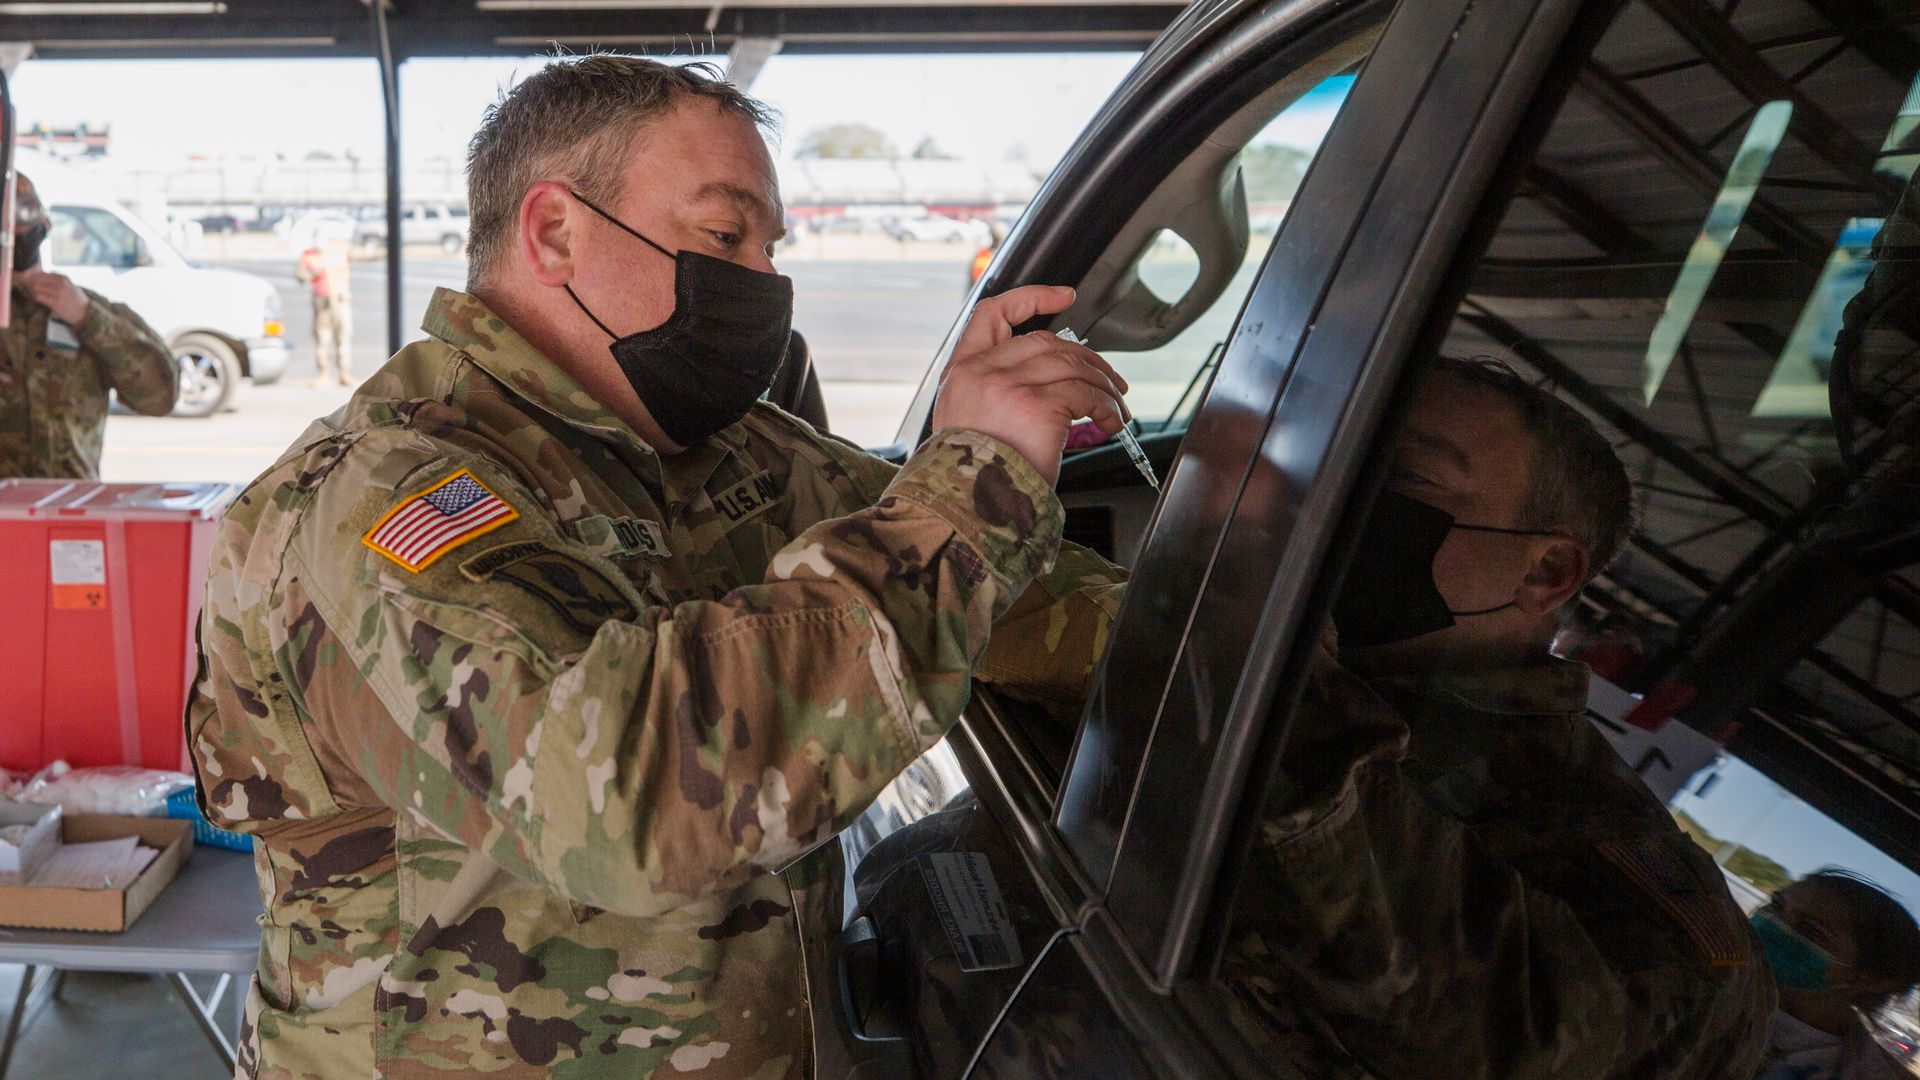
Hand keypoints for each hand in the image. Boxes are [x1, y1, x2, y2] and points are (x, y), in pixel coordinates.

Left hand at [18, 269, 90, 325]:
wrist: (84, 313)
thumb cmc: (76, 299)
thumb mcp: (70, 285)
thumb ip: (58, 280)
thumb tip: (42, 275)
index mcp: (64, 278)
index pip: (43, 273)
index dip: (36, 277)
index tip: (35, 282)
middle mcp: (61, 284)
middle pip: (38, 279)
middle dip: (33, 283)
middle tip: (32, 289)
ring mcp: (58, 293)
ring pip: (36, 287)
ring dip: (34, 291)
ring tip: (36, 294)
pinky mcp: (55, 303)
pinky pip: (39, 297)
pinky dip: (36, 297)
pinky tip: (40, 300)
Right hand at [931, 285, 1128, 485]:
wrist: (968, 507)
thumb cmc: (973, 475)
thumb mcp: (966, 422)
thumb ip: (993, 392)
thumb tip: (1048, 381)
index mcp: (962, 372)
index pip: (992, 313)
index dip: (1031, 297)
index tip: (1062, 296)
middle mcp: (982, 372)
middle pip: (1046, 341)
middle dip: (1086, 357)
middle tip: (1109, 380)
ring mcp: (1008, 385)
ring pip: (1071, 364)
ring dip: (1103, 384)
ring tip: (1115, 406)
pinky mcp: (1037, 405)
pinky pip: (1085, 394)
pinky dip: (1106, 406)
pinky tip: (1110, 421)